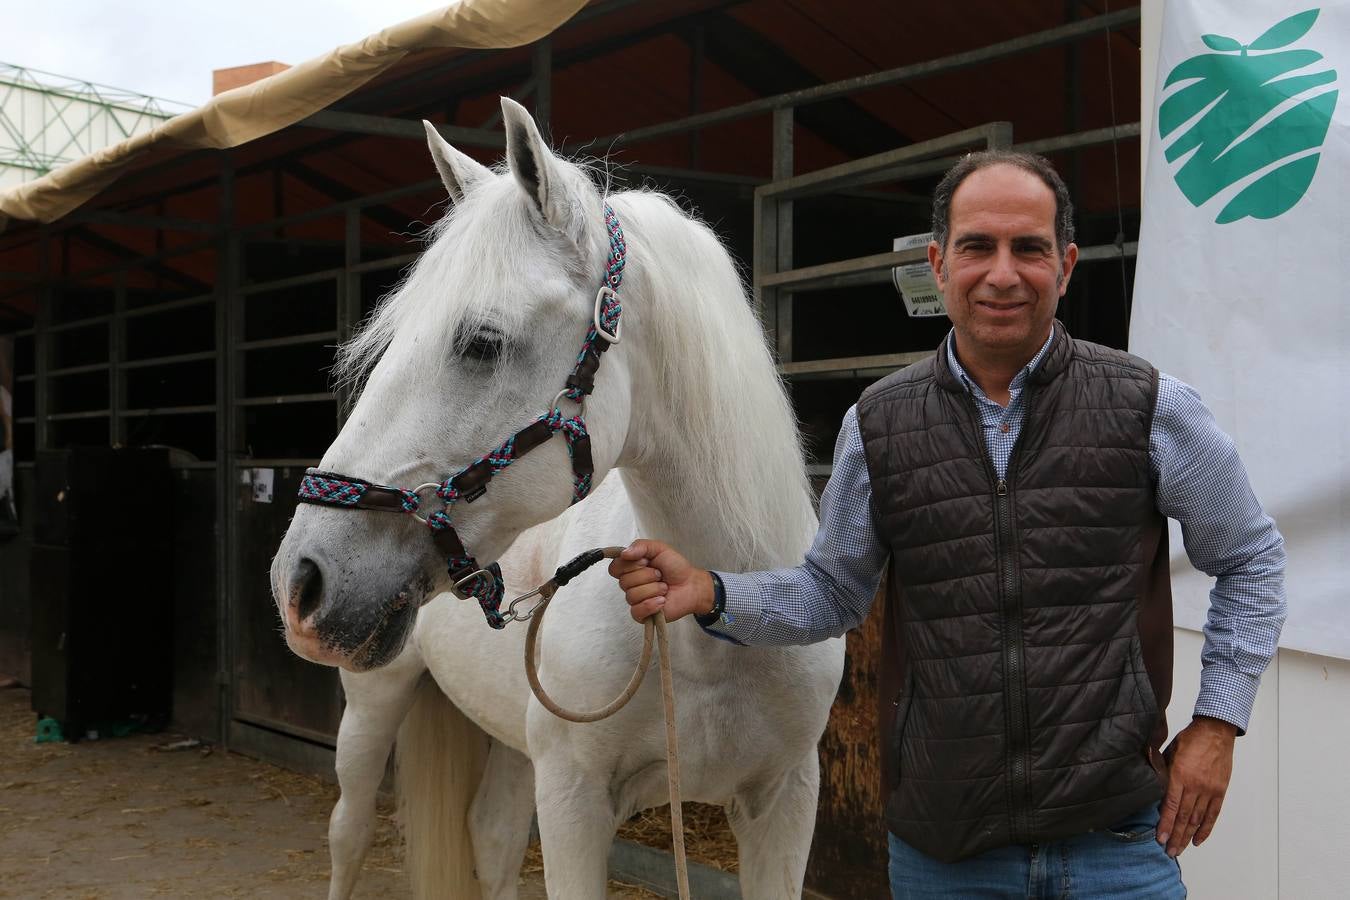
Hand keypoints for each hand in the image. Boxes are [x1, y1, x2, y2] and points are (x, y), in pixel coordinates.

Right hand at [607, 539, 714, 623]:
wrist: (691, 584)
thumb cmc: (675, 567)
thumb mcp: (659, 549)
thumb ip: (640, 546)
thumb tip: (624, 553)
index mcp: (630, 568)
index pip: (614, 568)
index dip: (629, 565)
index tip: (646, 561)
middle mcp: (630, 584)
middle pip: (624, 582)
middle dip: (647, 576)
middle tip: (659, 574)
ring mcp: (635, 600)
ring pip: (632, 595)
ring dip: (653, 589)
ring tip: (664, 587)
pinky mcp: (642, 614)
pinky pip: (637, 611)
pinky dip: (651, 604)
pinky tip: (662, 600)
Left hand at [1157, 715, 1236, 856]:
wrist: (1215, 732)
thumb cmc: (1189, 739)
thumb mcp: (1168, 751)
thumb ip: (1160, 770)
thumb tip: (1150, 786)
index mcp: (1180, 775)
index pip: (1171, 805)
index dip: (1164, 824)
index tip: (1159, 838)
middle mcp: (1196, 785)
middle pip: (1184, 817)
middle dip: (1175, 836)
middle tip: (1168, 851)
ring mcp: (1209, 790)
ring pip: (1197, 819)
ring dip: (1188, 836)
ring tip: (1180, 849)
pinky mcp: (1220, 791)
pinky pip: (1213, 814)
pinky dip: (1206, 829)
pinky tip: (1198, 840)